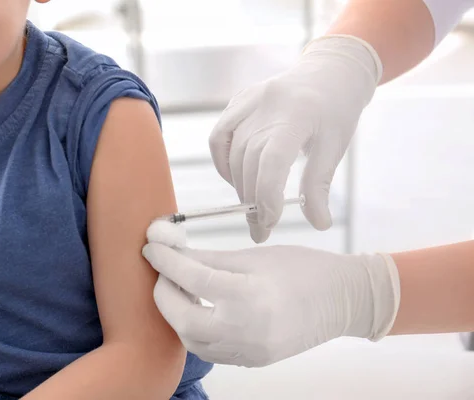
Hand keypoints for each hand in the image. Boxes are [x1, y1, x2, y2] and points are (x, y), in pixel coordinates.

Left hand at [143, 220, 399, 366]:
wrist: (344, 300)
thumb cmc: (304, 269)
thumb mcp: (254, 256)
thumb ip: (209, 258)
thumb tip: (171, 251)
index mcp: (249, 297)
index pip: (191, 277)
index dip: (165, 260)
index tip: (151, 246)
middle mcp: (245, 331)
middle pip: (183, 317)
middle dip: (164, 292)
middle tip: (162, 270)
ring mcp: (248, 352)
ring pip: (191, 339)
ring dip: (176, 313)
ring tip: (178, 288)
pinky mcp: (250, 361)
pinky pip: (209, 350)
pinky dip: (194, 330)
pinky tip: (196, 309)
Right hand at [209, 35, 381, 241]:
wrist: (329, 71)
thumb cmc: (336, 110)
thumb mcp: (335, 147)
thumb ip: (320, 185)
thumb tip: (319, 224)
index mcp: (298, 114)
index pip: (273, 161)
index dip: (267, 195)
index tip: (270, 222)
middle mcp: (267, 105)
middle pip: (250, 162)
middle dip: (253, 200)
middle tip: (261, 229)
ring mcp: (248, 101)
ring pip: (233, 154)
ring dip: (240, 186)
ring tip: (253, 207)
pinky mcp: (238, 102)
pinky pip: (220, 137)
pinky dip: (223, 163)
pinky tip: (236, 179)